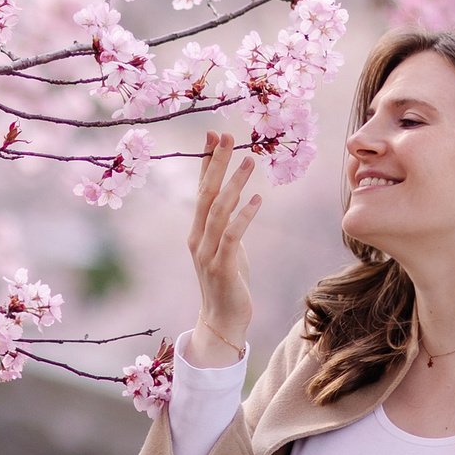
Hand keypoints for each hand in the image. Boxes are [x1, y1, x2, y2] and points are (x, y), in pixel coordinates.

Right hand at [186, 132, 260, 367]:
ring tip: (249, 160)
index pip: (201, 188)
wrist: (222, 319)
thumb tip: (236, 191)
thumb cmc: (228, 279)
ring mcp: (206, 252)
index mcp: (197, 229)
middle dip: (215, 163)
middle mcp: (197, 237)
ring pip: (218, 210)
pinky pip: (232, 236)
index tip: (213, 135)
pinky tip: (257, 199)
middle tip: (227, 136)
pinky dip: (243, 216)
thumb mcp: (227, 243)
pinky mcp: (221, 267)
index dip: (206, 161)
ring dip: (233, 183)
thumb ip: (226, 218)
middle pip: (205, 193)